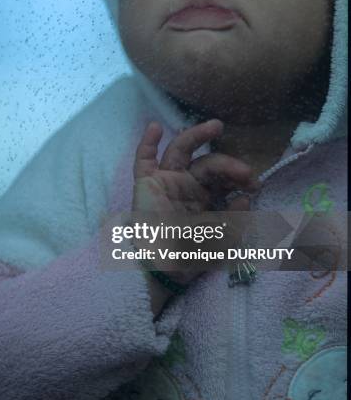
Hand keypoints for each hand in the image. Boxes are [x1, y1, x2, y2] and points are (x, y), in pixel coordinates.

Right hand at [132, 120, 258, 284]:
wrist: (160, 273)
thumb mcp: (221, 242)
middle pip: (208, 163)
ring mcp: (166, 181)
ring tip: (216, 126)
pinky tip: (154, 127)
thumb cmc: (189, 259)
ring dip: (197, 136)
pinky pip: (143, 160)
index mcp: (205, 196)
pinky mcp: (146, 184)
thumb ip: (235, 222)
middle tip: (245, 173)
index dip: (239, 176)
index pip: (223, 177)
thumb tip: (245, 200)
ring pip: (181, 151)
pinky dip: (147, 143)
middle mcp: (187, 184)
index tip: (254, 184)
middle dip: (228, 164)